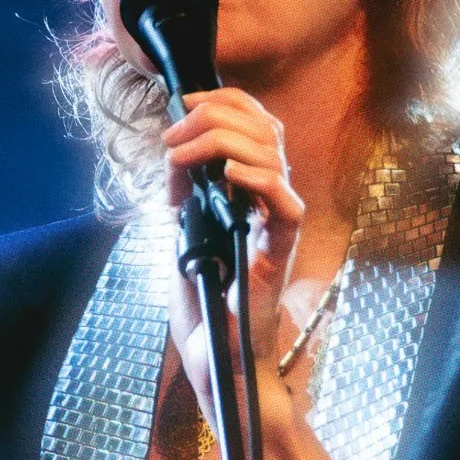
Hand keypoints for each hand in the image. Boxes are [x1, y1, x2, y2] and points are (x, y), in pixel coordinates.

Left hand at [161, 89, 304, 417]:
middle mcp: (270, 202)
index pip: (256, 124)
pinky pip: (286, 206)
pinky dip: (259, 180)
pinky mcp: (280, 254)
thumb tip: (175, 155)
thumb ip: (184, 195)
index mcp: (250, 191)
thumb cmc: (205, 305)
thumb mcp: (183, 234)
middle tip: (174, 133)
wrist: (216, 358)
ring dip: (222, 142)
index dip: (226, 101)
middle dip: (215, 116)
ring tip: (183, 154)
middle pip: (265, 129)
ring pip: (273, 157)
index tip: (185, 101)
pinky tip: (228, 175)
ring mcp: (277, 226)